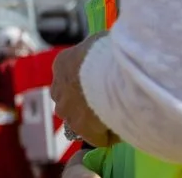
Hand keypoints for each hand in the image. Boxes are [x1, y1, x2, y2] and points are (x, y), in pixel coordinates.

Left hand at [50, 37, 116, 151]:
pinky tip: (123, 125)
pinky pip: (98, 137)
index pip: (70, 79)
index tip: (101, 85)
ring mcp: (67, 111)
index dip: (86, 84)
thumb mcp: (96, 43)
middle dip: (85, 104)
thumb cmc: (104, 51)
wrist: (105, 71)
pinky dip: (109, 135)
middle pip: (70, 101)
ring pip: (80, 121)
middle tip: (108, 102)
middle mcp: (58, 89)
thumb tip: (104, 51)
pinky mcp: (83, 131)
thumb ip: (95, 52)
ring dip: (94, 120)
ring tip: (116, 115)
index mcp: (61, 65)